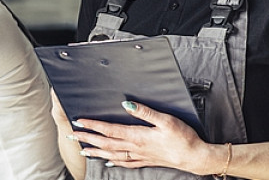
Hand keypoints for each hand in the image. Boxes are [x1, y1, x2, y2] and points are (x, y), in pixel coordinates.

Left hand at [70, 101, 214, 174]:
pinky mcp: (146, 161)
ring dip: (96, 151)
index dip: (93, 125)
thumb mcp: (165, 120)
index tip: (79, 121)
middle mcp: (135, 148)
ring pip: (112, 154)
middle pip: (106, 143)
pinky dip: (113, 161)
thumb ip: (145, 112)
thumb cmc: (183, 138)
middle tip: (73, 135)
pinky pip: (124, 162)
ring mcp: (140, 156)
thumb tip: (126, 104)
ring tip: (83, 149)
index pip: (109, 130)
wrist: (195, 157)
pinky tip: (108, 161)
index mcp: (138, 136)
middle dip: (88, 138)